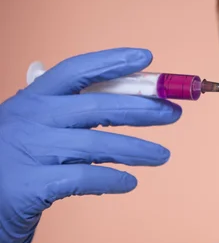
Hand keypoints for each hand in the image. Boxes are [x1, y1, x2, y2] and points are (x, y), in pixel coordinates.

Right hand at [0, 48, 181, 242]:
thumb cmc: (20, 157)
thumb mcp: (40, 124)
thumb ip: (76, 110)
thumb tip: (139, 100)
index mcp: (34, 97)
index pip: (76, 70)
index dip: (112, 61)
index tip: (147, 57)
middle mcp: (30, 118)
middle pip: (97, 106)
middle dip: (142, 109)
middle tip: (173, 113)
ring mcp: (29, 151)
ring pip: (96, 144)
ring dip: (137, 149)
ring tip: (163, 155)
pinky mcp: (30, 186)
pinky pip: (83, 178)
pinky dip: (112, 180)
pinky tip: (130, 182)